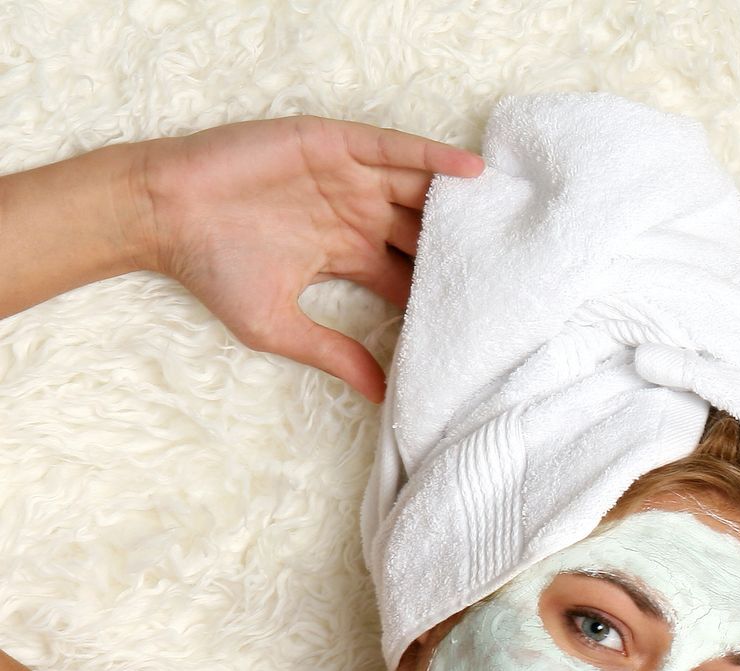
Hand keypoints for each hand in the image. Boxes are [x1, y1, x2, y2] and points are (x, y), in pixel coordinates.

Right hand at [129, 117, 482, 400]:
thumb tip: (382, 397)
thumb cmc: (212, 269)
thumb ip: (335, 354)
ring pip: (417, 187)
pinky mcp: (330, 146)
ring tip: (511, 210)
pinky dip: (431, 157)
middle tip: (518, 261)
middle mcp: (354, 216)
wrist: (162, 214)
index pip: (410, 275)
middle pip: (425, 230)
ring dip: (460, 198)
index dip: (445, 290)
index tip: (490, 310)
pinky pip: (392, 149)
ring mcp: (345, 179)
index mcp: (347, 255)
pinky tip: (470, 170)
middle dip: (465, 243)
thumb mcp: (279, 326)